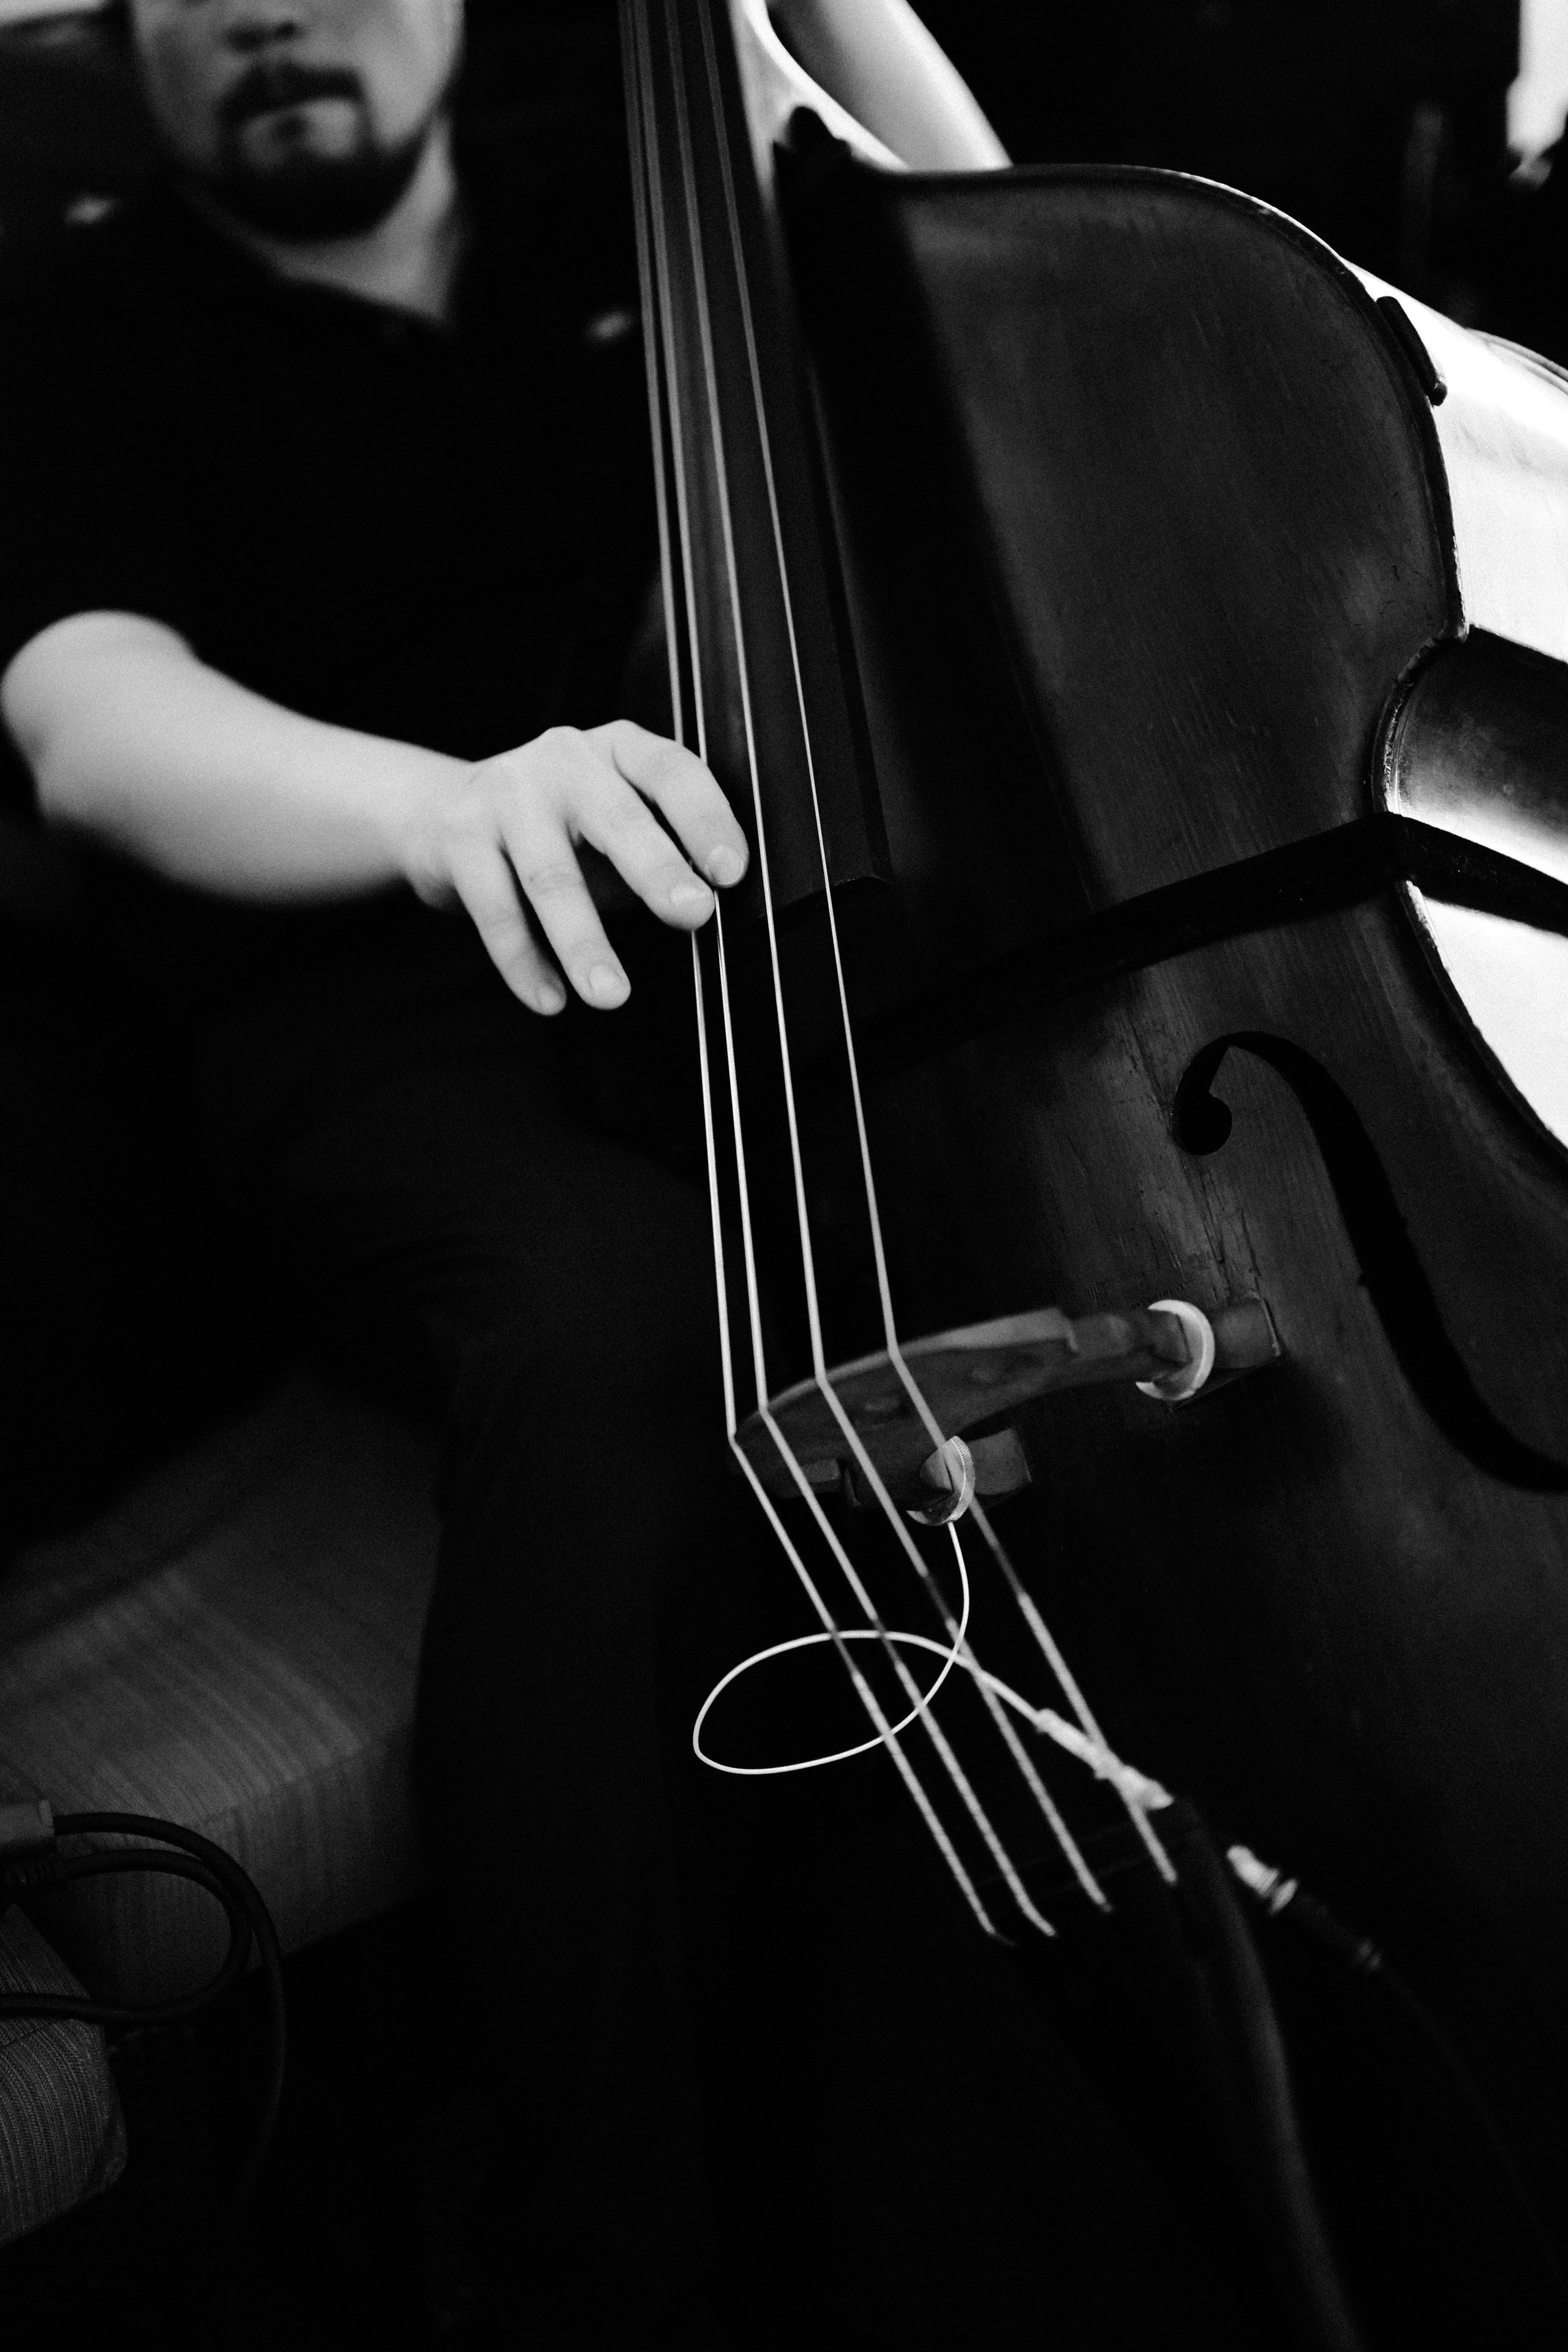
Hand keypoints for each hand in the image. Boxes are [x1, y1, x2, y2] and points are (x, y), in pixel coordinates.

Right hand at [398, 720, 749, 1013]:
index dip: (705, 819)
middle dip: (657, 870)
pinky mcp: (459, 838)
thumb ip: (659, 859)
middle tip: (692, 914)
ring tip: (611, 994)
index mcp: (617, 750)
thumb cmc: (555, 828)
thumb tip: (702, 915)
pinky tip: (551, 999)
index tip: (730, 871)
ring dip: (584, 941)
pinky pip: (497, 910)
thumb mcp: (615, 830)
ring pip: (551, 875)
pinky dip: (525, 963)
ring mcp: (507, 795)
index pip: (671, 772)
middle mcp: (564, 760)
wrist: (443, 814)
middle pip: (615, 819)